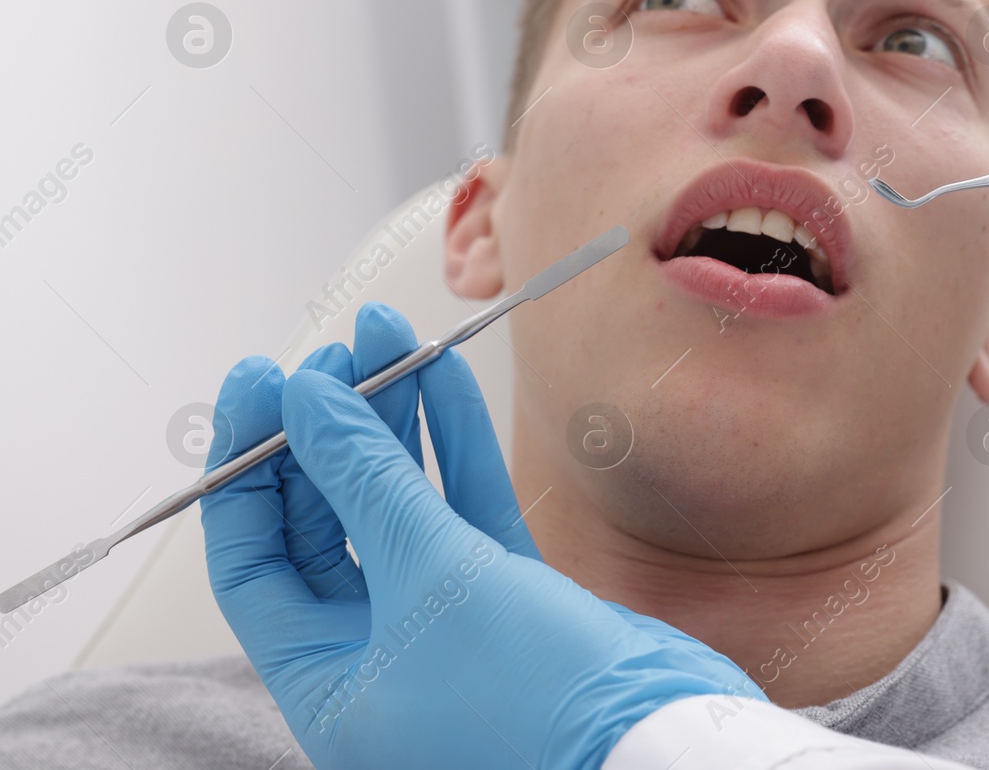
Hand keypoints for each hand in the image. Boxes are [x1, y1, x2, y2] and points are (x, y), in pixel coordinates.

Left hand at [200, 302, 761, 769]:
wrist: (658, 743)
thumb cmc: (537, 702)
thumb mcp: (433, 577)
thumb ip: (367, 480)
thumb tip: (307, 403)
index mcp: (327, 683)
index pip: (255, 560)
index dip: (248, 466)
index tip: (261, 383)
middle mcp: (377, 653)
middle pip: (327, 522)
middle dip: (330, 432)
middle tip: (334, 354)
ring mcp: (446, 620)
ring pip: (401, 503)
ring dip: (395, 422)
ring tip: (389, 340)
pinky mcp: (510, 593)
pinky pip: (465, 504)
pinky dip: (455, 442)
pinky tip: (444, 377)